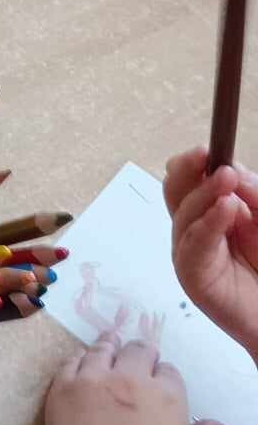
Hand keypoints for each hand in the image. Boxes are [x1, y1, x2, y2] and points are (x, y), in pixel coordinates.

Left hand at [44, 334, 223, 424]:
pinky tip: (82, 365)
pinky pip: (71, 362)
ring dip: (109, 348)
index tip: (158, 383)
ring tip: (110, 347)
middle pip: (137, 351)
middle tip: (136, 360)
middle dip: (140, 355)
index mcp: (166, 397)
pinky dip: (80, 361)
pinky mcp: (63, 387)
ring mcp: (93, 379)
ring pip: (102, 350)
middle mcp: (130, 379)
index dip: (163, 376)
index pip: (168, 371)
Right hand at [164, 147, 257, 359]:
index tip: (208, 147)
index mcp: (213, 210)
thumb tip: (231, 172)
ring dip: (202, 193)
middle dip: (186, 169)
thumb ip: (254, 194)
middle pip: (175, 190)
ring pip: (181, 214)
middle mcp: (197, 228)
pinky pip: (192, 245)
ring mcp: (192, 252)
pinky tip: (226, 209)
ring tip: (227, 181)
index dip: (194, 161)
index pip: (191, 178)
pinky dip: (207, 223)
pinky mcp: (193, 277)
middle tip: (207, 155)